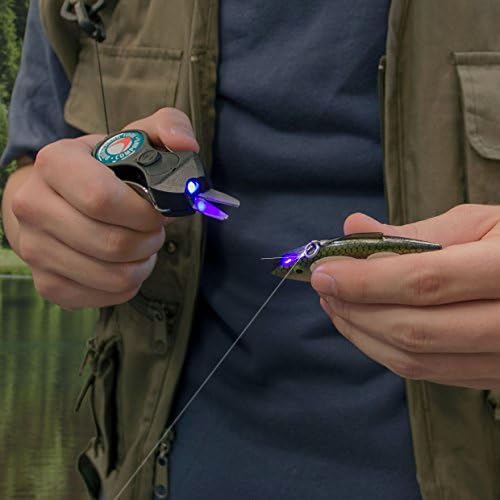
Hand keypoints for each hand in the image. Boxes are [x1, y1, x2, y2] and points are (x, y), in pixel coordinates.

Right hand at [3, 108, 197, 309]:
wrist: (52, 198)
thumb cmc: (103, 168)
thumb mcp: (136, 138)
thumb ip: (169, 127)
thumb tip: (188, 146)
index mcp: (55, 164)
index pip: (101, 199)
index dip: (143, 212)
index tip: (157, 211)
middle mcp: (33, 207)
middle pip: (112, 244)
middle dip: (149, 240)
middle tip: (153, 229)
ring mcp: (36, 250)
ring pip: (115, 277)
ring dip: (143, 263)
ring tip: (141, 244)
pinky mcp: (49, 284)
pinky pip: (107, 297)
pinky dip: (129, 283)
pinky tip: (125, 263)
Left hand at [311, 205, 499, 389]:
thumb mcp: (481, 224)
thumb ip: (415, 231)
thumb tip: (353, 228)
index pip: (423, 282)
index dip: (365, 280)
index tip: (323, 270)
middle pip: (413, 329)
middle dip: (355, 308)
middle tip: (324, 286)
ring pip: (415, 359)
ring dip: (362, 332)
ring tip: (336, 303)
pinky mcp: (490, 377)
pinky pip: (426, 372)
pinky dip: (384, 350)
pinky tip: (364, 324)